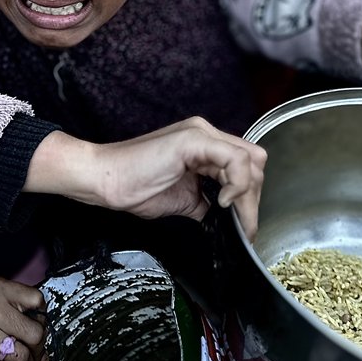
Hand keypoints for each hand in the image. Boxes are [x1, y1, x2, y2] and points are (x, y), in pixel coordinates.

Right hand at [29, 119, 266, 239]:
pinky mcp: (193, 140)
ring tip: (235, 218)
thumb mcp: (184, 200)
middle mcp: (206, 134)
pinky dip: (237, 183)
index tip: (245, 225)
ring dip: (248, 194)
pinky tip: (223, 201)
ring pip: (250, 159)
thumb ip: (207, 203)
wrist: (106, 180)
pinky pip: (234, 159)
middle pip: (255, 161)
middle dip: (253, 198)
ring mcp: (200, 134)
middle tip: (244, 226)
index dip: (250, 196)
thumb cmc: (135, 187)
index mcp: (204, 146)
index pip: (246, 165)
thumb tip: (226, 221)